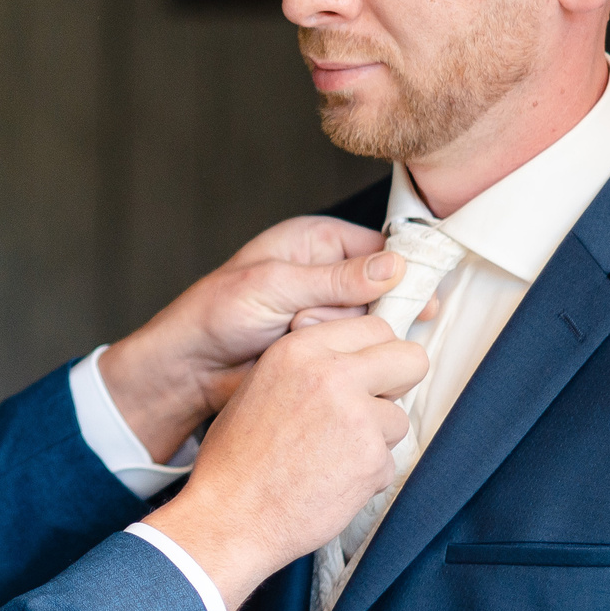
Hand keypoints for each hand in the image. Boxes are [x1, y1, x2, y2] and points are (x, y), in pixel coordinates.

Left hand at [97, 216, 411, 461]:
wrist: (190, 368)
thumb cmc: (216, 314)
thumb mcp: (274, 286)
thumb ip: (335, 280)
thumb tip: (393, 268)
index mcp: (314, 242)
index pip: (379, 248)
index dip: (402, 271)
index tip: (418, 296)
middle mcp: (325, 274)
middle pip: (381, 292)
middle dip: (352, 311)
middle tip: (308, 317)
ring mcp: (325, 313)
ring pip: (367, 326)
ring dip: (336, 335)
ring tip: (291, 333)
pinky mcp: (323, 347)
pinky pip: (351, 353)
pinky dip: (333, 357)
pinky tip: (303, 355)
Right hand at [142, 315, 428, 610]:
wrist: (229, 517)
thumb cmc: (236, 460)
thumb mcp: (259, 386)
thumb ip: (307, 364)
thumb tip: (348, 357)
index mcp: (300, 350)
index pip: (375, 327)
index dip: (377, 353)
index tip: (370, 373)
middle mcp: (332, 375)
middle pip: (410, 359)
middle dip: (400, 383)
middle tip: (374, 406)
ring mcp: (356, 417)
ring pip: (399, 418)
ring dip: (376, 439)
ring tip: (331, 456)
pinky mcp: (371, 459)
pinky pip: (389, 460)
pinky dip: (367, 474)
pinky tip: (331, 481)